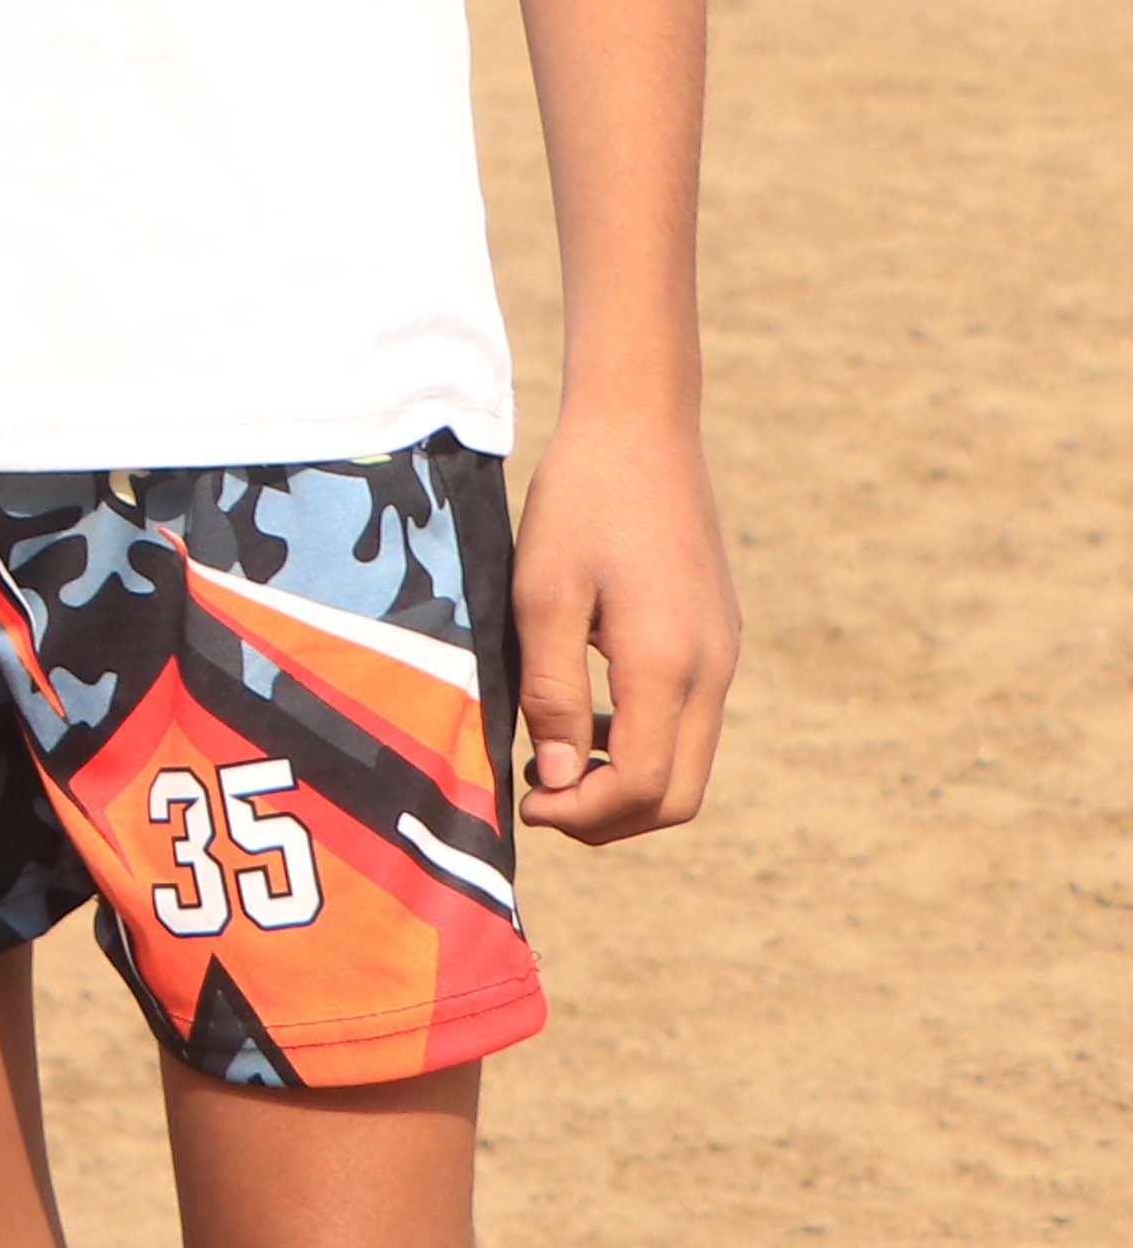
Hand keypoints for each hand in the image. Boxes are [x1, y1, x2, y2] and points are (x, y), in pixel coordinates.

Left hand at [513, 404, 733, 839]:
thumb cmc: (579, 504)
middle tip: (539, 801)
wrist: (641, 431)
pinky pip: (690, 722)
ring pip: (689, 763)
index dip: (583, 813)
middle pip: (679, 794)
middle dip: (609, 815)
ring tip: (552, 761)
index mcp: (669, 664)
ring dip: (625, 781)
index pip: (643, 785)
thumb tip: (554, 779)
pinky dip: (643, 742)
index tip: (524, 804)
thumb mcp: (542, 596)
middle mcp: (712, 671)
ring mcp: (723, 656)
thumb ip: (552, 692)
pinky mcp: (718, 640)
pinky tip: (587, 715)